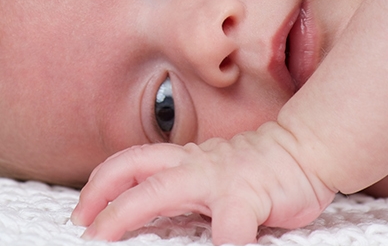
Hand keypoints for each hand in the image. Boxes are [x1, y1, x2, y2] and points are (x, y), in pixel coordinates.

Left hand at [70, 121, 334, 244]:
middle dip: (102, 201)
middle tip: (83, 230)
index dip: (99, 185)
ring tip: (108, 240)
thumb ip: (184, 194)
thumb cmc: (256, 172)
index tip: (80, 213)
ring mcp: (217, 179)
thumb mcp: (210, 178)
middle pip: (133, 173)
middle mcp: (193, 165)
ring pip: (161, 191)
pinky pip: (228, 227)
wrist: (307, 148)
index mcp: (182, 161)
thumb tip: (148, 217)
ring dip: (129, 214)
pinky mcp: (248, 196)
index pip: (129, 164)